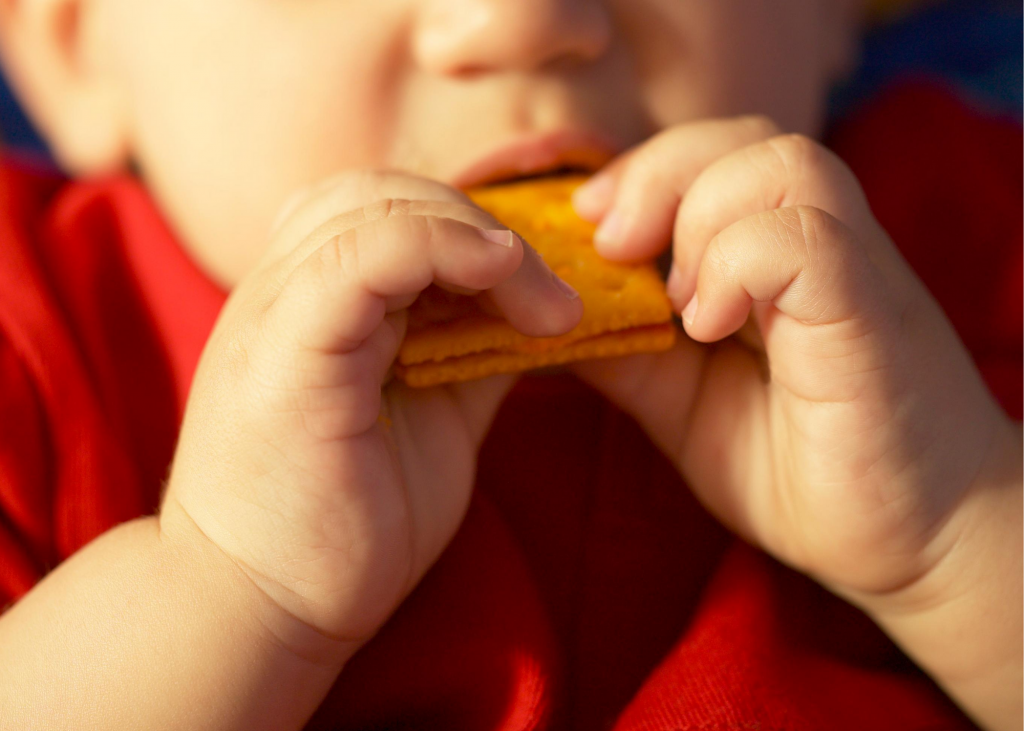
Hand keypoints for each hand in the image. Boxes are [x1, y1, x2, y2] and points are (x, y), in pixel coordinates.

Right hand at [160, 170, 582, 649]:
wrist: (265, 611)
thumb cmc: (348, 524)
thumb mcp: (438, 415)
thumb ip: (475, 349)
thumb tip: (539, 306)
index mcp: (315, 302)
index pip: (390, 209)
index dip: (472, 226)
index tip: (545, 288)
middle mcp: (284, 290)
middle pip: (385, 191)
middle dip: (483, 224)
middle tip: (554, 298)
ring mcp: (275, 314)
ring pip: (374, 206)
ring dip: (476, 235)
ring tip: (542, 302)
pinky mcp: (284, 353)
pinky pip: (358, 258)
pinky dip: (438, 246)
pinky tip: (499, 273)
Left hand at [571, 119, 1021, 727]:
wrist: (914, 539)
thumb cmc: (799, 465)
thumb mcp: (680, 402)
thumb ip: (623, 348)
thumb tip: (546, 310)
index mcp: (770, 255)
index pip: (709, 155)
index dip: (639, 172)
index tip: (588, 224)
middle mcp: (819, 244)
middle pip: (742, 138)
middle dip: (657, 175)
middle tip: (613, 245)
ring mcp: (852, 272)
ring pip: (780, 165)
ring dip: (701, 216)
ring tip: (674, 301)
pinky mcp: (869, 313)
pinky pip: (806, 238)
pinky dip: (738, 264)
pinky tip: (709, 325)